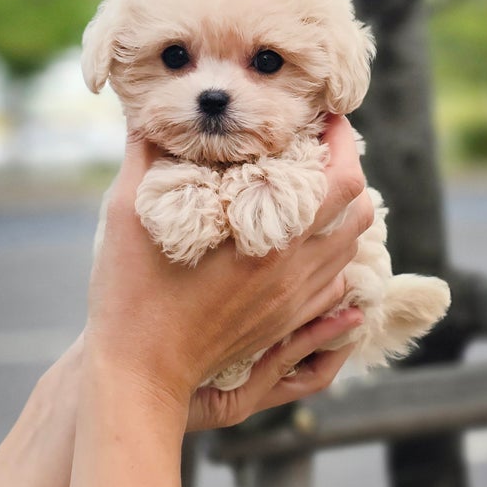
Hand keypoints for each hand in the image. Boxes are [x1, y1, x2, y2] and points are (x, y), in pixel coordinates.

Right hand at [85, 114, 371, 412]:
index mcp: (268, 238)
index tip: (325, 116)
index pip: (341, 180)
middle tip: (323, 147)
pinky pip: (333, 285)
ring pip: (351, 249)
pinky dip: (332, 255)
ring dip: (344, 212)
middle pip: (360, 212)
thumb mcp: (126, 212)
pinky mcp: (285, 324)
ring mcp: (294, 302)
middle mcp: (294, 270)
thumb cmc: (129, 294)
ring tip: (315, 187)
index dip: (342, 141)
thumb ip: (144, 154)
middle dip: (350, 170)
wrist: (140, 374)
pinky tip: (304, 239)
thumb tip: (145, 111)